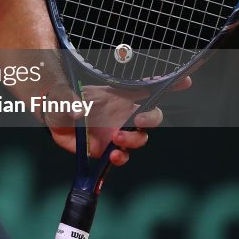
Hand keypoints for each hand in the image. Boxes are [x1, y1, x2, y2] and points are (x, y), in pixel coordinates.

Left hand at [47, 77, 191, 165]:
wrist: (53, 121)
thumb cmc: (63, 101)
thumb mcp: (62, 94)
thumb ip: (68, 99)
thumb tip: (77, 111)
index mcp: (116, 95)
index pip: (146, 88)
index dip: (167, 85)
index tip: (185, 80)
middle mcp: (121, 113)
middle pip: (151, 116)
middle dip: (151, 119)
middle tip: (137, 121)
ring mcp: (116, 132)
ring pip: (139, 138)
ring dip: (133, 140)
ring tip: (117, 139)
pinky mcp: (107, 149)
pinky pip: (123, 156)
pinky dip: (121, 157)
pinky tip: (113, 156)